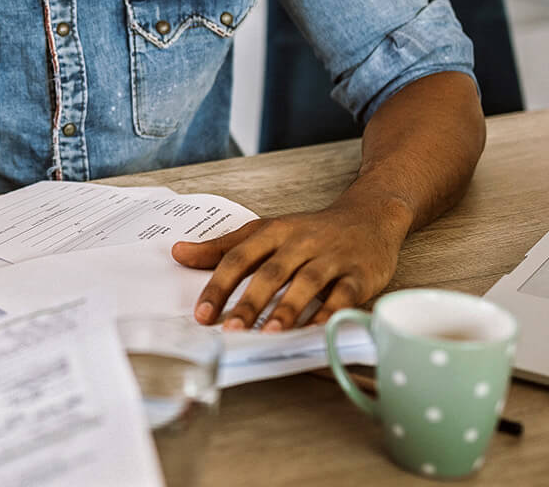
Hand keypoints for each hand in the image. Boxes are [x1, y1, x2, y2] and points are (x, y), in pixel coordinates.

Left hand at [172, 196, 411, 330]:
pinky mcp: (359, 274)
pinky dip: (329, 313)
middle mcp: (301, 242)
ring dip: (288, 308)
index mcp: (273, 231)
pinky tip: (314, 331)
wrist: (370, 216)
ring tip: (269, 333)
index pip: (239, 257)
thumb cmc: (310, 230)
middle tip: (230, 330)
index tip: (202, 313)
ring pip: (307, 282)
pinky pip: (344, 295)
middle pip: (271, 272)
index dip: (219, 286)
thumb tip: (178, 253)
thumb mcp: (265, 231)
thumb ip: (222, 247)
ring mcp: (331, 257)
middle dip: (249, 302)